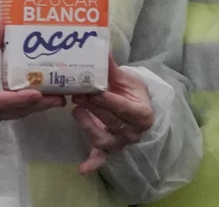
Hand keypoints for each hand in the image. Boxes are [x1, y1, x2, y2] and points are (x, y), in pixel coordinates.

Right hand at [0, 25, 65, 129]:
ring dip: (32, 109)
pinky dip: (21, 109)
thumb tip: (4, 25)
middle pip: (10, 113)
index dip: (19, 99)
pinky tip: (35, 102)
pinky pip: (4, 117)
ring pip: (10, 117)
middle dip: (36, 106)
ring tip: (54, 99)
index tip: (39, 94)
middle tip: (60, 98)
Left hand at [69, 58, 154, 174]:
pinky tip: (82, 169)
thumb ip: (113, 69)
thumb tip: (102, 49)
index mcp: (143, 114)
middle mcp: (134, 132)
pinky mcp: (108, 150)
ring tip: (75, 112)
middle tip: (77, 94)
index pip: (124, 108)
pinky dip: (92, 164)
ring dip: (88, 127)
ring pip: (103, 139)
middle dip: (93, 107)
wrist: (136, 107)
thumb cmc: (132, 92)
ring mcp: (121, 143)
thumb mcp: (126, 80)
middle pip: (111, 121)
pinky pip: (100, 159)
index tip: (94, 90)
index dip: (109, 100)